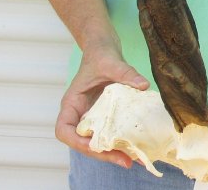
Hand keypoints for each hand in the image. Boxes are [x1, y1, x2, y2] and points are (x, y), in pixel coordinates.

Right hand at [55, 41, 149, 167]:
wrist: (104, 47)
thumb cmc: (100, 54)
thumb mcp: (111, 62)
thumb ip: (125, 73)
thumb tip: (143, 85)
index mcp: (73, 102)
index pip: (64, 129)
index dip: (77, 142)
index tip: (95, 145)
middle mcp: (80, 112)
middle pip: (83, 141)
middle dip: (102, 154)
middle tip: (126, 160)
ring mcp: (93, 114)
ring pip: (97, 140)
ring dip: (113, 152)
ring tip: (134, 159)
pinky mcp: (106, 114)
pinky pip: (110, 131)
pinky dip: (121, 140)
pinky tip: (137, 146)